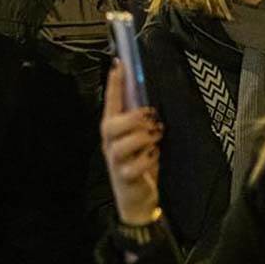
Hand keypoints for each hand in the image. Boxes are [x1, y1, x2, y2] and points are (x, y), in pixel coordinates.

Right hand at [101, 61, 162, 224]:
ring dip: (146, 138)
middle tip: (152, 121)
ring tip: (155, 139)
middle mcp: (109, 142)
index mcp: (112, 129)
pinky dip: (150, 158)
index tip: (119, 63)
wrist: (136, 200)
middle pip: (113, 123)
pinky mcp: (125, 175)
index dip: (115, 83)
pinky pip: (138, 163)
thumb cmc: (138, 165)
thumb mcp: (138, 140)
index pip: (111, 101)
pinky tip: (153, 158)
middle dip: (136, 119)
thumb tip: (147, 99)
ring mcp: (115, 159)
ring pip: (126, 142)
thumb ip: (138, 122)